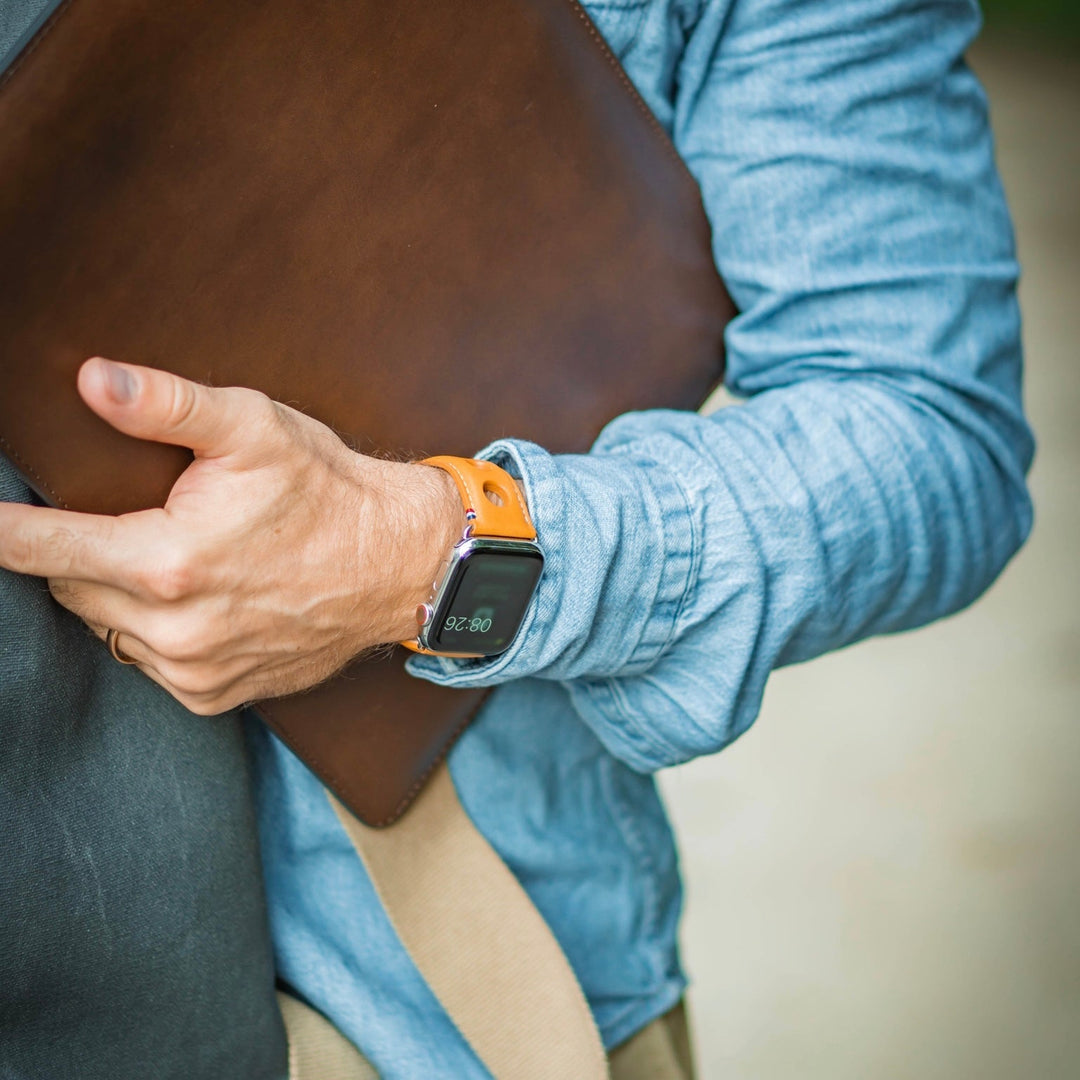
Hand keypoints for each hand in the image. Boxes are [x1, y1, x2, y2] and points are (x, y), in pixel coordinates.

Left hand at [0, 358, 460, 713]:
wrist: (399, 564)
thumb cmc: (329, 492)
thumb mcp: (255, 428)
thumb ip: (167, 404)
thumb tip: (93, 380)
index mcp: (169, 560)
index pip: (41, 549)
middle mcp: (174, 628)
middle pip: (71, 590)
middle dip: (84, 557)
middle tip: (136, 523)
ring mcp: (195, 668)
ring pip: (108, 630)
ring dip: (121, 598)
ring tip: (176, 563)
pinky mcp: (215, 693)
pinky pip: (150, 664)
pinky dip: (158, 634)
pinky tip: (204, 603)